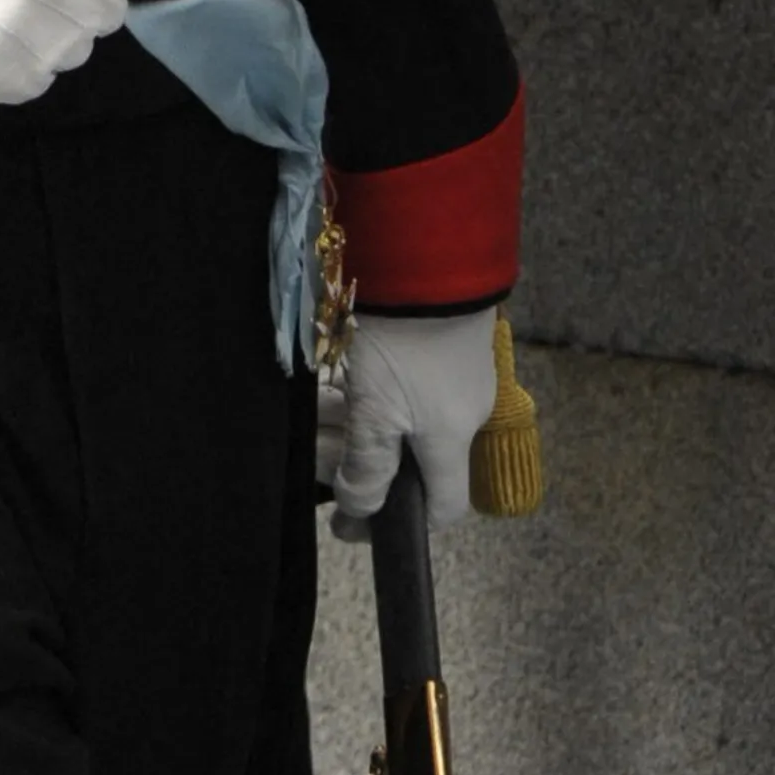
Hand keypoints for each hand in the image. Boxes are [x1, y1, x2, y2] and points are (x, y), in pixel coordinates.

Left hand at [330, 304, 501, 537]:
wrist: (425, 252)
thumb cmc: (401, 337)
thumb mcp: (376, 409)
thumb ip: (368, 465)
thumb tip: (360, 514)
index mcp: (453, 436)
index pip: (445, 506)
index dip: (402, 522)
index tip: (355, 521)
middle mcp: (461, 411)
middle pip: (405, 459)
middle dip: (356, 460)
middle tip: (313, 453)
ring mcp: (452, 375)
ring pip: (394, 417)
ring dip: (352, 424)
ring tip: (314, 415)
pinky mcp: (436, 341)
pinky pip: (397, 384)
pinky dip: (363, 391)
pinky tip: (331, 379)